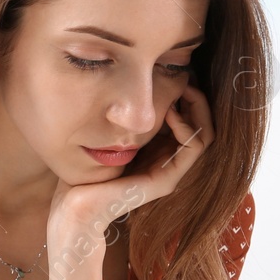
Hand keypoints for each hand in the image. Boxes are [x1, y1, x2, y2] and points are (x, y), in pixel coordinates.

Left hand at [46, 83, 214, 279]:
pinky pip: (194, 148)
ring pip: (205, 134)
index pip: (188, 119)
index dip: (187, 96)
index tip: (176, 75)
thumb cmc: (84, 169)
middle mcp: (168, 161)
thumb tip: (130, 89)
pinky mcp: (167, 180)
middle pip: (201, 124)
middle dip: (197, 98)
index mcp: (157, 150)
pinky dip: (188, 127)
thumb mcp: (107, 134)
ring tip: (184, 90)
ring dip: (198, 108)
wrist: (74, 204)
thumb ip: (123, 118)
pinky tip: (172, 113)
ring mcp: (170, 172)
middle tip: (186, 78)